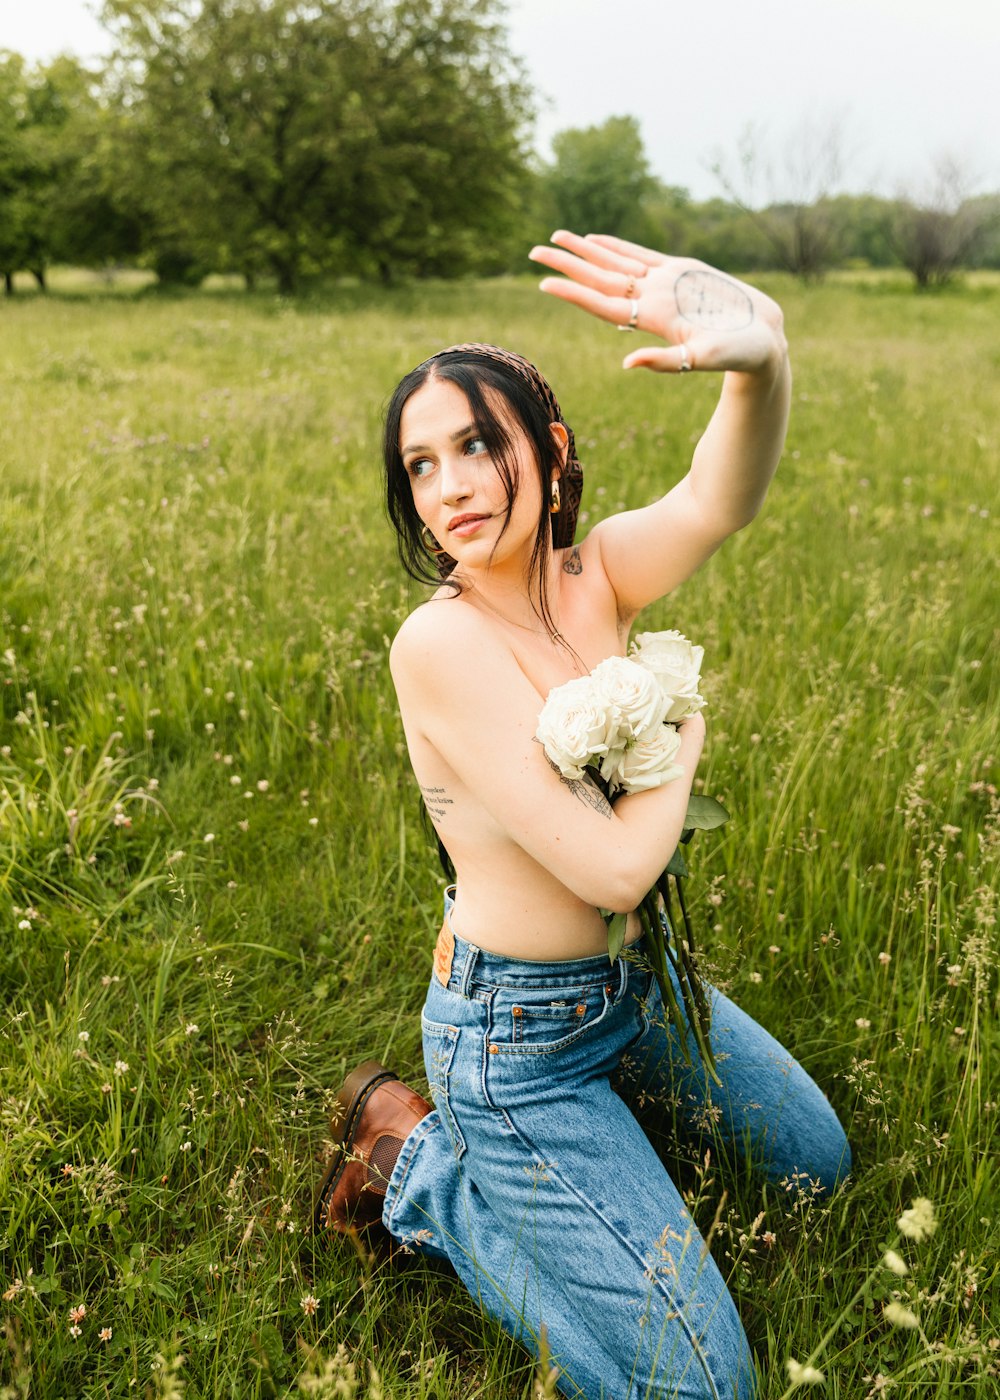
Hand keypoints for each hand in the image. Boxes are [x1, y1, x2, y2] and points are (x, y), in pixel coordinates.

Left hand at [529, 231, 786, 375]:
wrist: (764, 344)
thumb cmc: (738, 356)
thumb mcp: (704, 359)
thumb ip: (666, 362)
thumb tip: (627, 363)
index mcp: (654, 319)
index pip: (604, 304)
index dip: (575, 292)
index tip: (544, 283)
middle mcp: (652, 301)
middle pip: (601, 280)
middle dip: (568, 264)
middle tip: (533, 251)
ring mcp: (664, 285)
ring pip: (615, 264)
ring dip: (586, 252)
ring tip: (556, 238)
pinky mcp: (681, 272)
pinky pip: (640, 255)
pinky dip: (617, 247)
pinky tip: (596, 240)